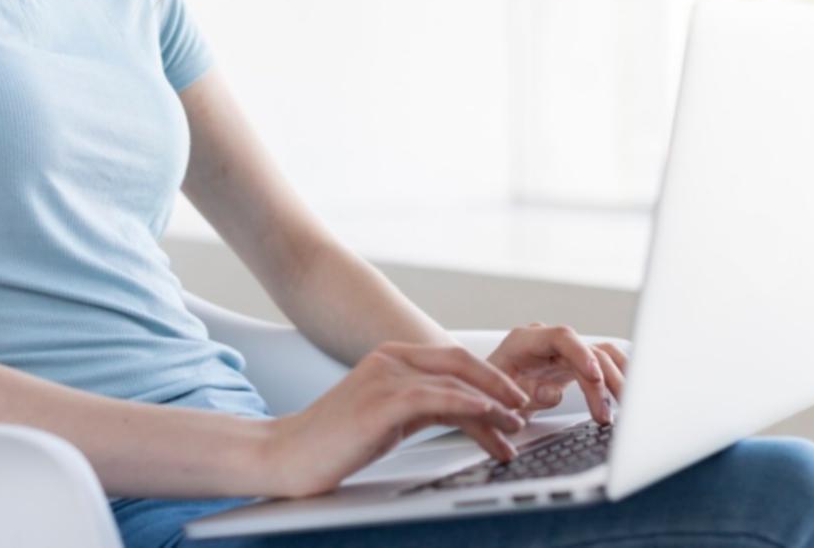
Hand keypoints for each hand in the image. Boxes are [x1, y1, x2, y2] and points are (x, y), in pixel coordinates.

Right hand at [262, 340, 532, 497]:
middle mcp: (391, 359)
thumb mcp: (389, 419)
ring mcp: (386, 378)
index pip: (452, 361)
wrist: (287, 456)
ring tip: (516, 426)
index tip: (512, 401)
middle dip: (499, 383)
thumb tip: (466, 418)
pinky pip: (438, 398)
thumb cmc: (335, 442)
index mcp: (392, 358)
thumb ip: (423, 409)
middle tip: (526, 407)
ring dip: (493, 403)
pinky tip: (490, 423)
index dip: (488, 378)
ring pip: (455, 380)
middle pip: (460, 362)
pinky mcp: (382, 402)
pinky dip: (470, 407)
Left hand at [485, 323, 627, 423]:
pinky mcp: (573, 364)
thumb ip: (527, 394)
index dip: (581, 354)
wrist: (488, 397)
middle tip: (605, 416)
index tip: (595, 377)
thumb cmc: (489, 396)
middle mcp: (547, 341)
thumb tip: (555, 392)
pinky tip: (628, 394)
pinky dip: (617, 377)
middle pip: (587, 349)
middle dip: (602, 382)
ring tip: (626, 408)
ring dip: (617, 380)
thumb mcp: (500, 400)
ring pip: (601, 355)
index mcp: (525, 341)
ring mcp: (562, 351)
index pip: (562, 336)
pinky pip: (602, 364)